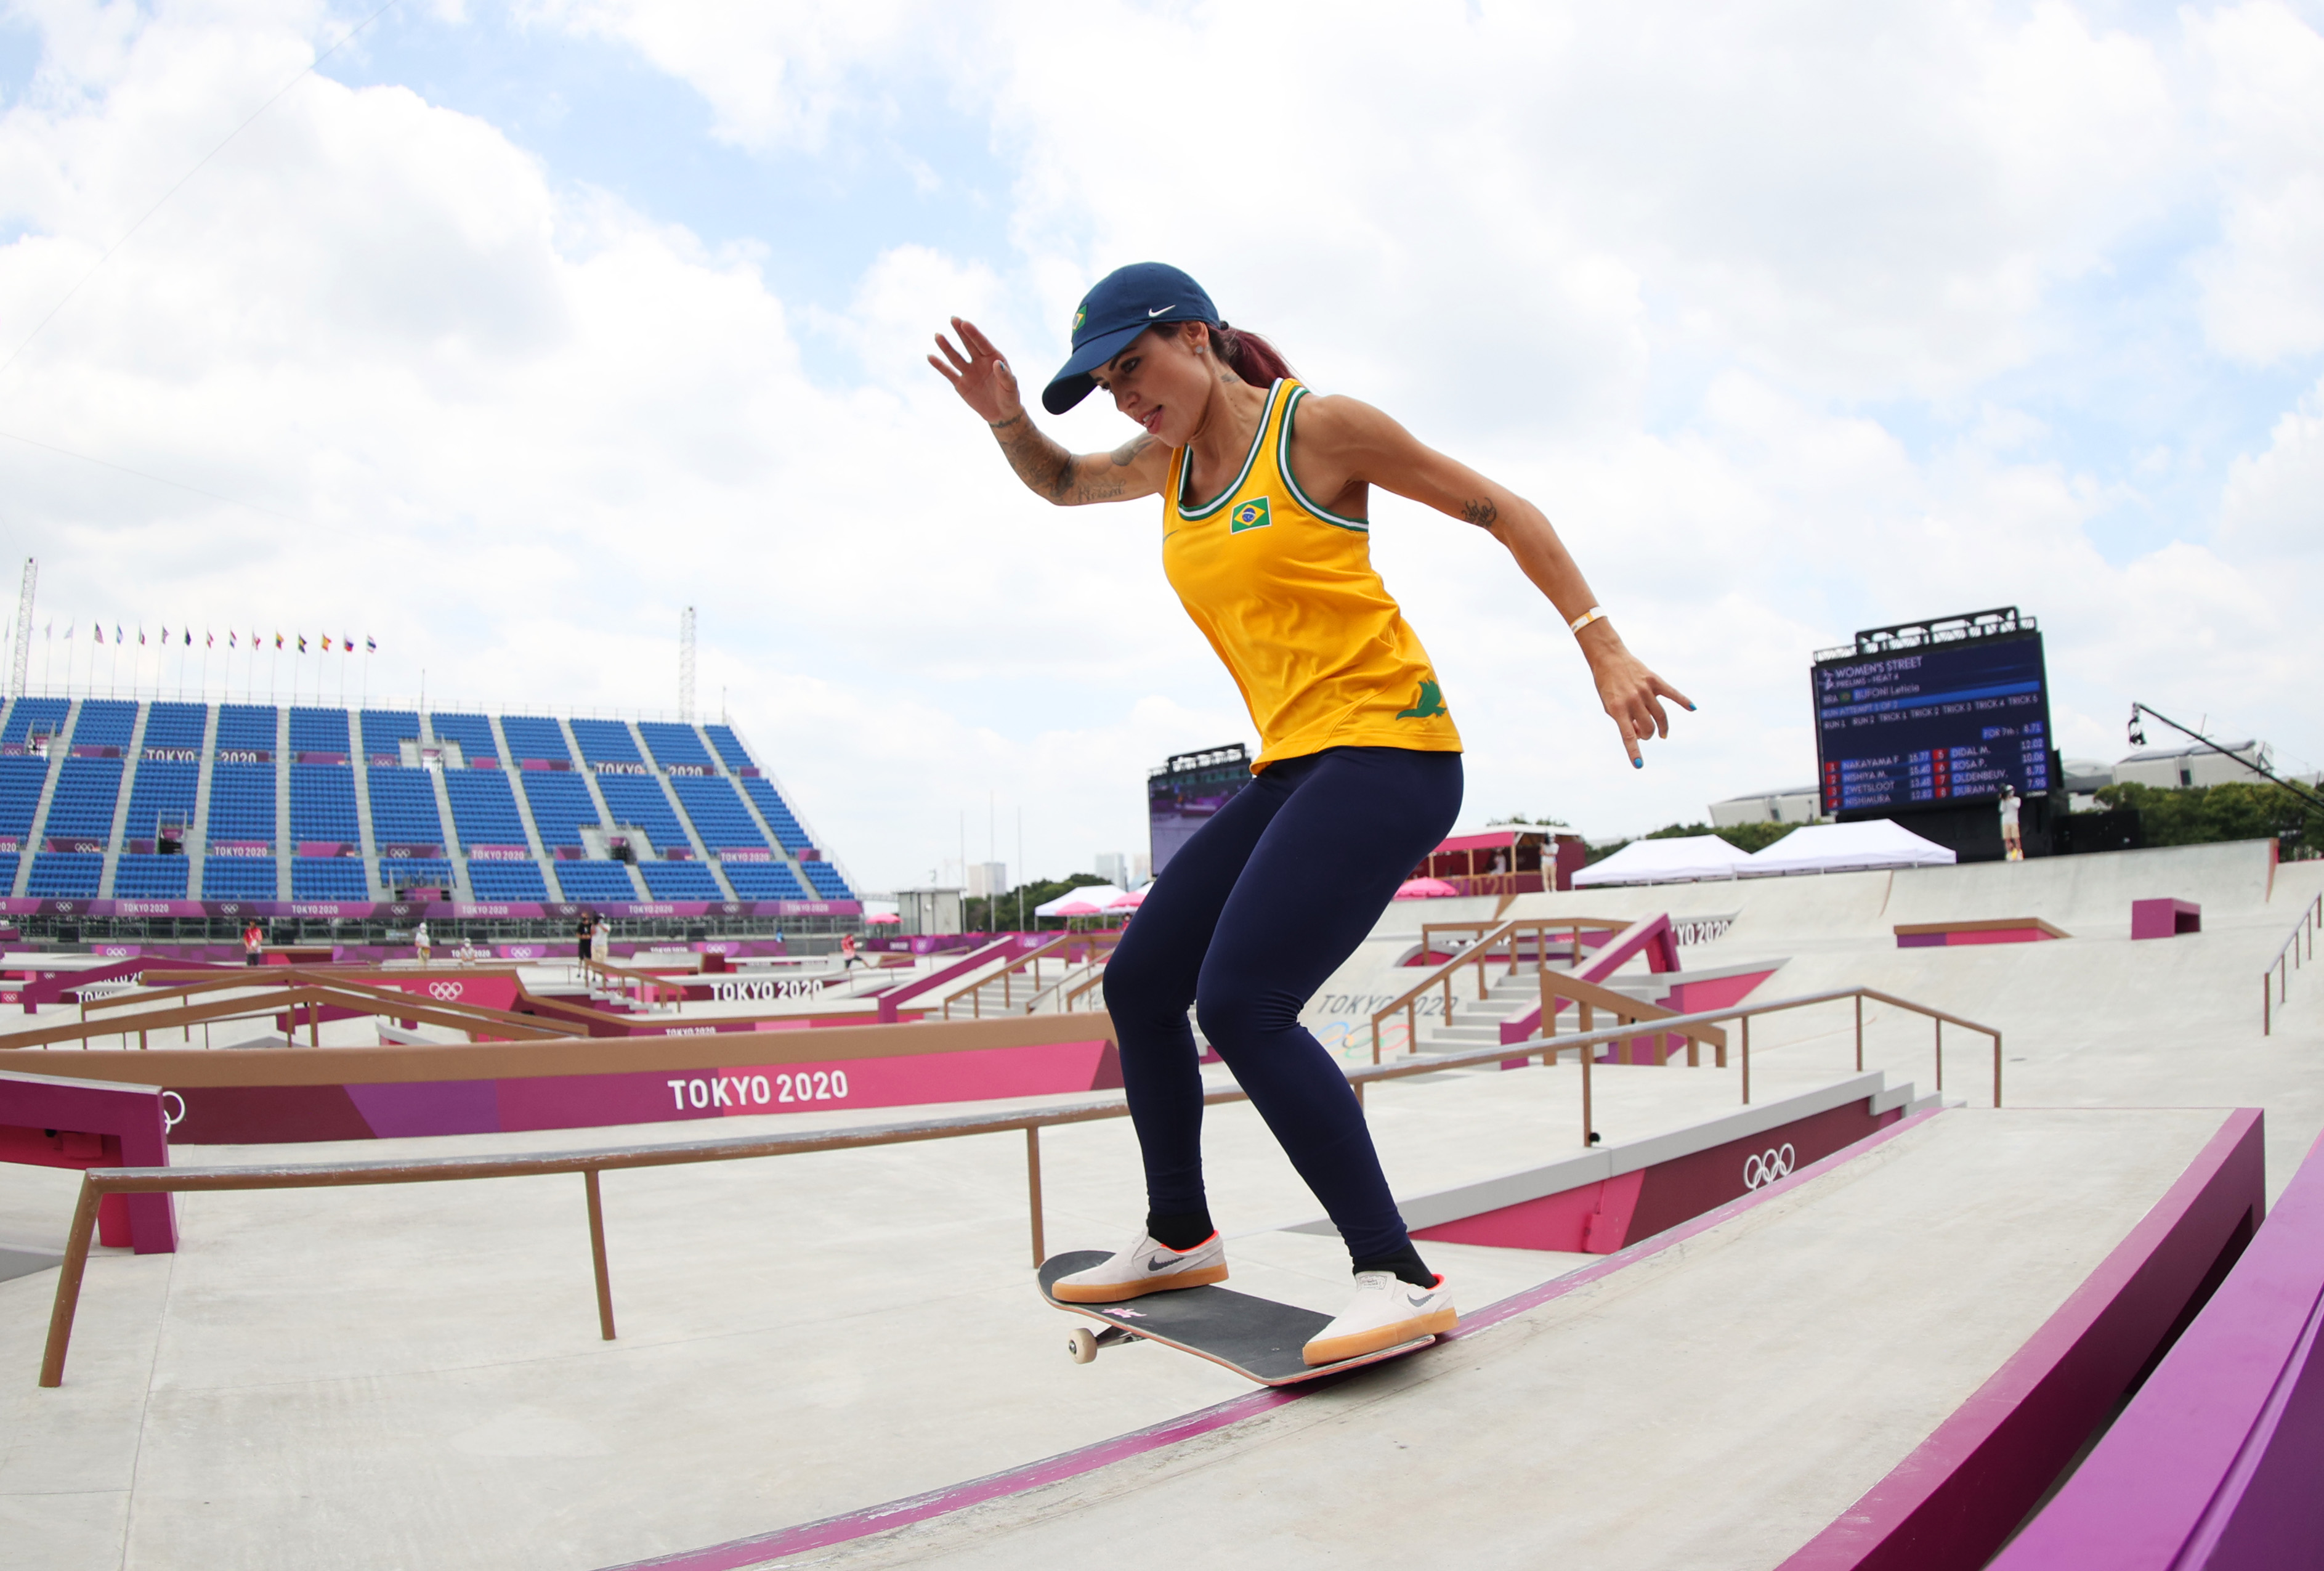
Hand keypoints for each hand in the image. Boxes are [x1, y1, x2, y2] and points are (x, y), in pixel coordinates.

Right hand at [929, 316, 1023, 426]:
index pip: (982, 343)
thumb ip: (1005, 375)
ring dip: (947, 347)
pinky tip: (930, 356)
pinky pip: (948, 373)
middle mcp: (979, 361)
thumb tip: (996, 363)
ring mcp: (969, 371)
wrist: (1001, 413)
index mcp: (993, 358)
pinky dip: (939, 365)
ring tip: (938, 335)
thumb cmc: (1010, 397)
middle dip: (960, 332)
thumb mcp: (1011, 387)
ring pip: (956, 357)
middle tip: (953, 319)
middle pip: (968, 344)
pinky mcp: (960, 383)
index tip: (964, 323)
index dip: (973, 333)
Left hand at [1586, 635, 1692, 767]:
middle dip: (1647, 735)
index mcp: (1618, 708)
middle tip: (1644, 733)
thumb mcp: (1609, 706)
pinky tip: (1693, 708)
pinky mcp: (1654, 680)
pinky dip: (1683, 701)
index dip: (1634, 751)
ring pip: (1660, 716)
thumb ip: (1624, 721)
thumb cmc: (1607, 686)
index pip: (1627, 735)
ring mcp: (1645, 690)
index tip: (1639, 765)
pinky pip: (1672, 693)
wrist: (1609, 659)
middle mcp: (1632, 700)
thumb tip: (1640, 733)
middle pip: (1649, 727)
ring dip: (1661, 728)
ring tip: (1660, 733)